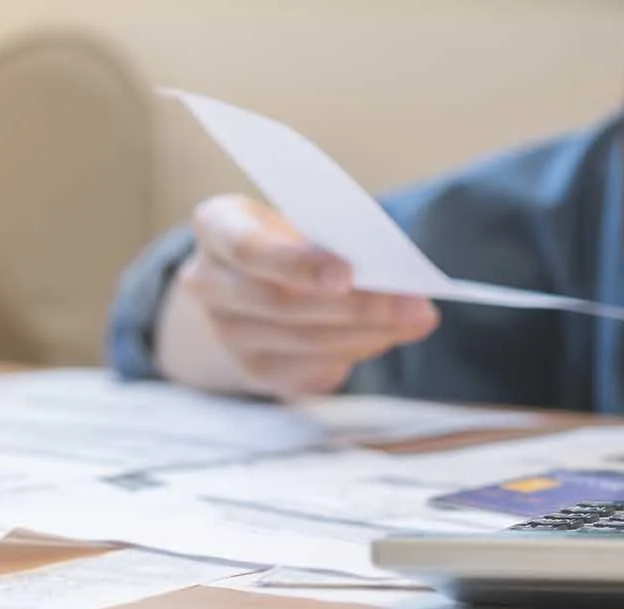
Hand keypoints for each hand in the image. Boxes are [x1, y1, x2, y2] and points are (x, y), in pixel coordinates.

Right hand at [174, 195, 438, 395]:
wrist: (260, 276)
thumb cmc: (299, 237)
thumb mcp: (311, 222)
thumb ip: (347, 244)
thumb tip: (406, 288)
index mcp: (217, 227)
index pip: (247, 248)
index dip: (297, 264)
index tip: (347, 274)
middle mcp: (207, 283)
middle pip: (280, 304)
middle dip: (356, 307)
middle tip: (415, 306)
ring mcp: (226, 332)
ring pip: (301, 341)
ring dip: (367, 333)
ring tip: (414, 320)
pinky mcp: (254, 370)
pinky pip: (309, 371)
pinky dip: (354, 354)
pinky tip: (385, 337)